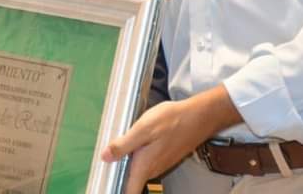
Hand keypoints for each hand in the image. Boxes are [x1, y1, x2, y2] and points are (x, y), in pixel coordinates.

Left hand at [101, 85, 241, 193]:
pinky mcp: (164, 157)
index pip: (130, 192)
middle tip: (106, 166)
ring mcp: (160, 164)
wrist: (198, 117)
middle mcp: (152, 170)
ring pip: (139, 171)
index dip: (118, 192)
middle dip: (119, 177)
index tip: (106, 188)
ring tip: (116, 152)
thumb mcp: (142, 129)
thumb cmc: (171, 121)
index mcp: (144, 166)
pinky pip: (147, 163)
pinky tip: (134, 143)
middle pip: (132, 182)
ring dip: (128, 165)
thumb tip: (104, 157)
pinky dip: (137, 157)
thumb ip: (123, 145)